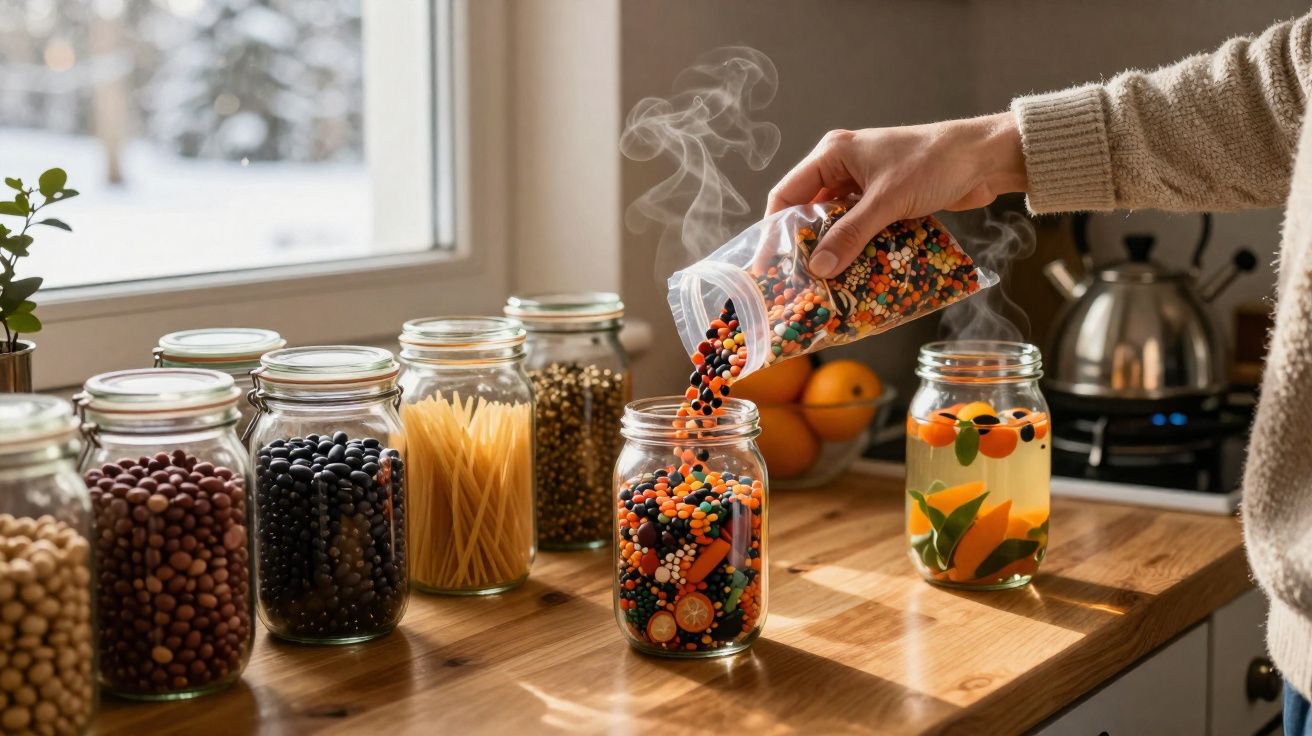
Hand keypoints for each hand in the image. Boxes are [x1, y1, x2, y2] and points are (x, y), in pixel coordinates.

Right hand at [767, 112, 1027, 277]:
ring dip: (833, 249)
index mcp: (833, 154)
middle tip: (797, 280)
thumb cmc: (934, 163)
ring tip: (824, 282)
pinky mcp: (885, 199)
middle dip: (804, 244)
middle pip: (809, 210)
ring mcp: (865, 183)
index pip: (787, 193)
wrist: (984, 157)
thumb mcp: (886, 201)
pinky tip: (855, 271)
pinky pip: (860, 227)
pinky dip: (856, 247)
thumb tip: (819, 268)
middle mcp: (843, 166)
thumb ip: (851, 234)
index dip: (774, 228)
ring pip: (836, 222)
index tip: (769, 263)